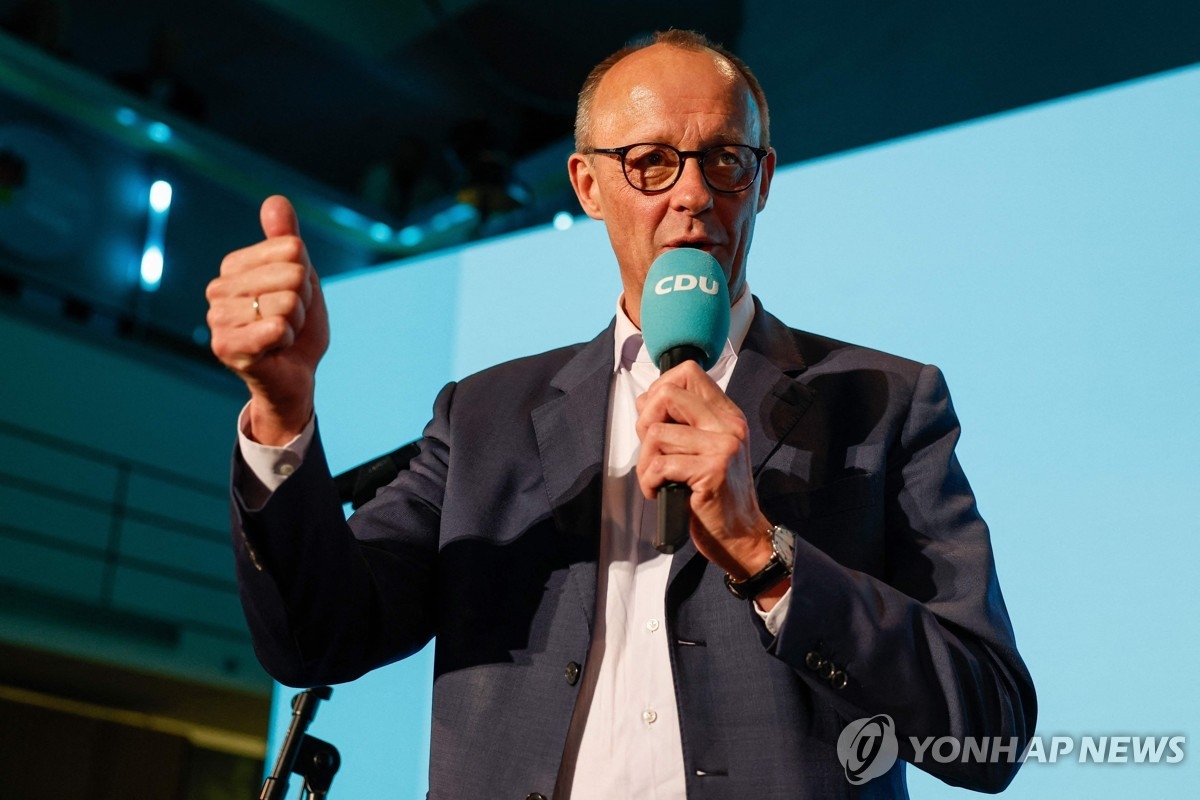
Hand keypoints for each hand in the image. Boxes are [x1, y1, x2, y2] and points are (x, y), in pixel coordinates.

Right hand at [206, 195, 329, 444]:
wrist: (294, 377)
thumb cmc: (295, 326)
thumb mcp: (299, 277)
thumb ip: (286, 239)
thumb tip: (275, 200)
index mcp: (233, 267)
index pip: (292, 249)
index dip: (306, 277)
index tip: (295, 297)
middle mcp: (217, 289)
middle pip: (292, 275)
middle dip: (303, 302)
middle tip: (290, 320)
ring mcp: (218, 318)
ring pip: (288, 303)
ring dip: (296, 324)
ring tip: (282, 336)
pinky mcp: (226, 347)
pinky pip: (278, 327)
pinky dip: (289, 340)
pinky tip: (276, 349)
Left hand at [635, 361, 776, 580]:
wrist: (742, 537)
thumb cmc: (716, 496)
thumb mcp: (707, 450)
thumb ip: (684, 423)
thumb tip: (646, 403)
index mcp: (726, 415)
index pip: (688, 372)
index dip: (659, 389)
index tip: (655, 419)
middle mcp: (728, 425)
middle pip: (666, 395)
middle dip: (644, 422)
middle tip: (652, 451)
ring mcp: (722, 447)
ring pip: (656, 433)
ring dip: (644, 462)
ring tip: (656, 479)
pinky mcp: (712, 471)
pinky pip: (659, 465)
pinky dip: (649, 481)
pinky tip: (659, 492)